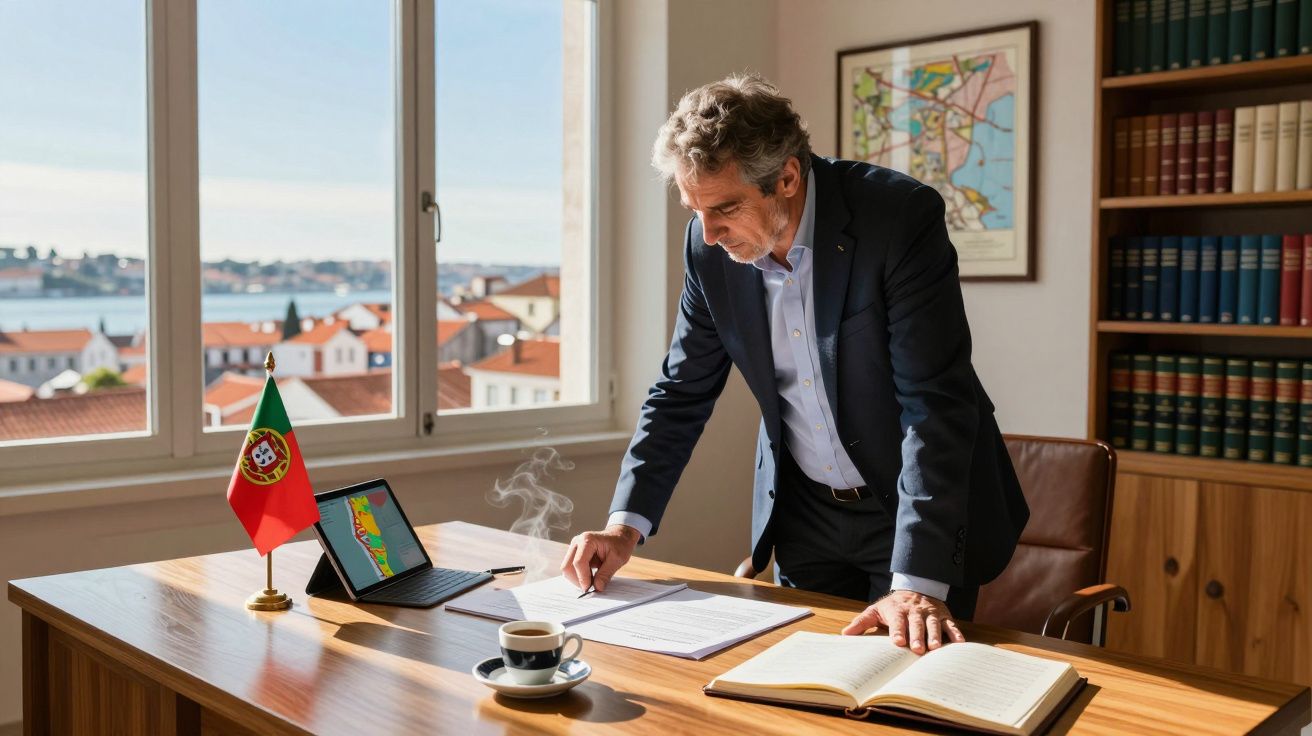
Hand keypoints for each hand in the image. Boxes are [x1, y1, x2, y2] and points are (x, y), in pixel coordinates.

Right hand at [560, 524, 640, 592]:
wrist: (620, 535)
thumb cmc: (620, 544)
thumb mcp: (618, 559)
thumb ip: (606, 574)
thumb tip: (597, 587)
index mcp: (587, 540)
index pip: (579, 562)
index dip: (583, 578)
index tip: (590, 589)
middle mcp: (577, 542)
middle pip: (567, 566)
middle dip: (577, 580)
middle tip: (590, 588)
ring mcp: (575, 547)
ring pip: (567, 569)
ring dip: (578, 578)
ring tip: (593, 581)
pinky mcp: (575, 553)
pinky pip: (571, 568)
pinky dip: (579, 576)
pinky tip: (591, 577)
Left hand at [840, 590, 965, 653]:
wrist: (915, 588)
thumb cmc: (892, 606)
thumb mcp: (875, 610)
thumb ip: (861, 622)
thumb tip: (845, 635)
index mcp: (897, 610)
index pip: (897, 621)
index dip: (897, 631)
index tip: (898, 642)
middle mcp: (915, 611)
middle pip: (916, 623)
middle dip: (917, 636)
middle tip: (918, 649)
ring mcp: (930, 612)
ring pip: (933, 624)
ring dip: (935, 635)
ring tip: (936, 648)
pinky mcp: (943, 615)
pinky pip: (950, 624)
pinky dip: (955, 633)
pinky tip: (960, 643)